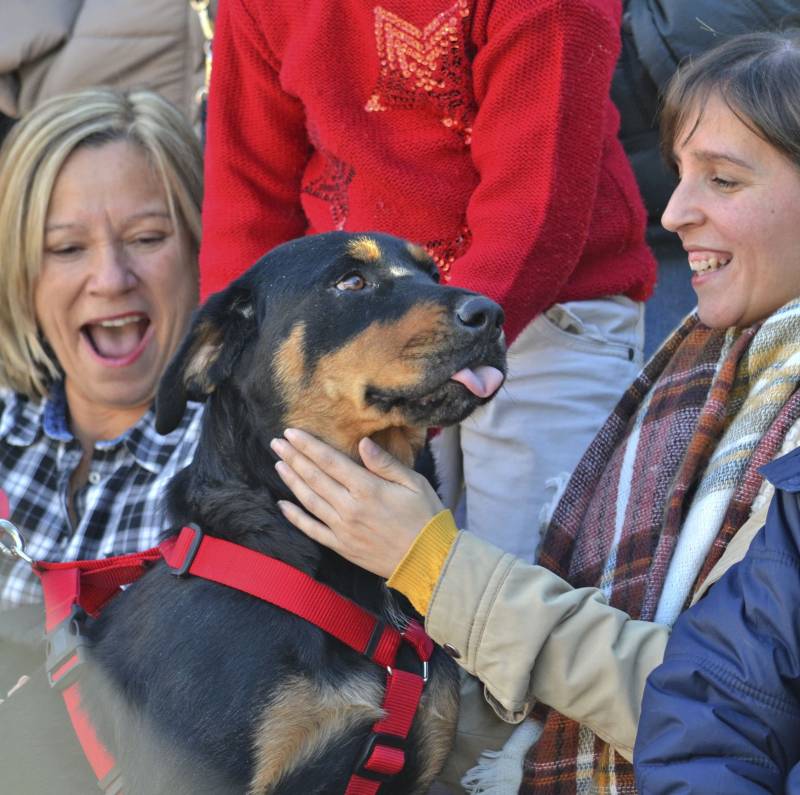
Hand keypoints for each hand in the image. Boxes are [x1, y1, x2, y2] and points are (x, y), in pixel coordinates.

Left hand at [270, 429, 444, 577]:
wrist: (429, 560)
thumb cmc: (426, 517)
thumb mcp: (414, 483)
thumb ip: (385, 463)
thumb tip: (362, 443)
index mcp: (368, 488)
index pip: (329, 461)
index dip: (308, 446)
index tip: (291, 433)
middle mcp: (350, 507)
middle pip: (314, 477)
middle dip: (293, 458)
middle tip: (276, 443)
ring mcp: (343, 529)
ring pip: (309, 500)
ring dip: (291, 481)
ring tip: (278, 464)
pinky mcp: (341, 546)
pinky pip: (312, 530)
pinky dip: (295, 517)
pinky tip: (282, 504)